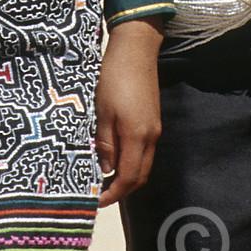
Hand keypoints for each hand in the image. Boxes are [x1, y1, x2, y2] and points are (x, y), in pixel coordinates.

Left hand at [96, 18, 162, 206]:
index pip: (129, 178)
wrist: (135, 49)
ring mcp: (154, 128)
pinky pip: (144, 150)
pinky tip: (115, 156)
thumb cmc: (114, 78)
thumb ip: (104, 143)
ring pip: (143, 163)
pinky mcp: (152, 119)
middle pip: (140, 175)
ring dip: (127, 175)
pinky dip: (131, 160)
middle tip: (100, 194)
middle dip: (122, 189)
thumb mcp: (102, 111)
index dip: (114, 193)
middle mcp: (151, 137)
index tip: (96, 201)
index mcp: (138, 136)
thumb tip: (104, 170)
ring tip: (104, 178)